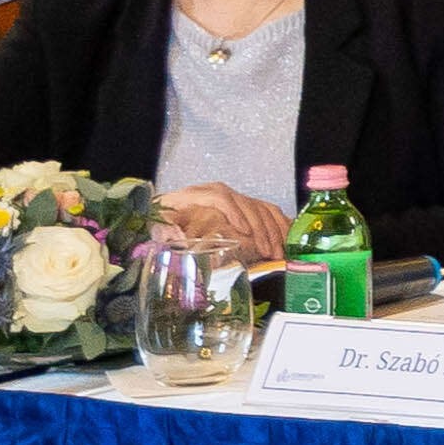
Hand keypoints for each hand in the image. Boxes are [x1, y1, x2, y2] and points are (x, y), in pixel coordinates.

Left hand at [154, 182, 291, 261]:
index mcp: (196, 194)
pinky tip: (287, 239)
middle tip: (266, 251)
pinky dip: (280, 224)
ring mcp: (233, 198)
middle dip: (260, 228)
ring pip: (261, 207)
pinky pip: (267, 211)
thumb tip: (178, 237)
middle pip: (246, 204)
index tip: (244, 232)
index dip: (235, 212)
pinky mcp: (242, 206)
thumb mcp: (155, 223)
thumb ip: (164, 228)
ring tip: (277, 252)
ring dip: (272, 229)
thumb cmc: (159, 220)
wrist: (161, 215)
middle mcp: (218, 193)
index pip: (221, 196)